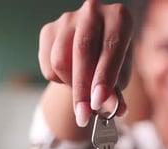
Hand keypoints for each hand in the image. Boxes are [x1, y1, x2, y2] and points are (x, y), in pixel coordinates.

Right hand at [38, 0, 131, 126]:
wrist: (93, 51)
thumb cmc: (112, 64)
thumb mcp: (120, 77)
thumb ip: (116, 93)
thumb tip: (114, 110)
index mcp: (119, 18)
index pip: (111, 46)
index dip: (104, 77)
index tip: (98, 102)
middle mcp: (93, 12)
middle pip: (82, 51)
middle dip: (83, 89)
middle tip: (84, 116)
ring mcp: (68, 18)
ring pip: (60, 60)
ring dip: (71, 84)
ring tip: (83, 89)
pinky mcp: (48, 29)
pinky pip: (48, 64)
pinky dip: (59, 80)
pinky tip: (71, 77)